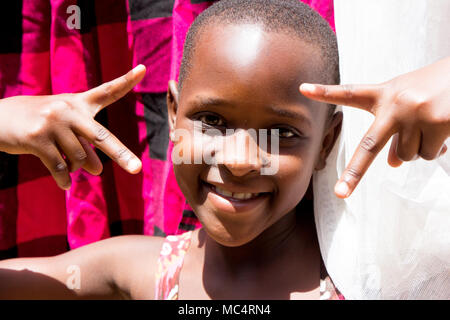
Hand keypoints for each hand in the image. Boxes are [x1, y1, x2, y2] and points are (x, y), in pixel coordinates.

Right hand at [0, 65, 145, 189]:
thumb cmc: (39, 122)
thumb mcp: (65, 125)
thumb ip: (86, 144)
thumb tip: (98, 170)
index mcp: (78, 103)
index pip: (106, 91)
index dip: (125, 81)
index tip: (143, 69)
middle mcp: (68, 110)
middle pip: (101, 137)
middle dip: (121, 155)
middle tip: (137, 169)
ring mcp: (52, 123)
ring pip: (79, 158)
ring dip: (78, 168)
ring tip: (71, 168)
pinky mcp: (37, 139)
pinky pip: (59, 167)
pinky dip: (64, 179)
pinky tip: (65, 184)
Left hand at [300, 56, 449, 198]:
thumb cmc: (432, 89)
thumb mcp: (406, 104)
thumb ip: (393, 132)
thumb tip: (392, 164)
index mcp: (383, 94)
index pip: (350, 92)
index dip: (326, 92)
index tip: (303, 89)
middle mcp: (395, 103)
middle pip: (369, 146)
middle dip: (354, 173)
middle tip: (340, 193)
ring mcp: (416, 112)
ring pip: (407, 156)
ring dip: (417, 149)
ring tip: (430, 126)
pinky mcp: (439, 121)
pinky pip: (429, 154)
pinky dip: (436, 149)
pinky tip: (443, 131)